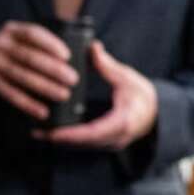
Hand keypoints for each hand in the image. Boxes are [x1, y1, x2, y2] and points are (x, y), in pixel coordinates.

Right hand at [0, 21, 78, 119]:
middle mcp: (0, 43)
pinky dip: (28, 104)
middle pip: (29, 57)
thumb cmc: (15, 48)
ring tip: (64, 95)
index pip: (33, 34)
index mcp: (13, 30)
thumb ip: (48, 42)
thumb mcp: (24, 38)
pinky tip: (43, 111)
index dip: (51, 44)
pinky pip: (11, 94)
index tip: (68, 56)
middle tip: (73, 80)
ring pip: (22, 76)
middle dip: (53, 69)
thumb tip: (92, 47)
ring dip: (44, 87)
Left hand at [41, 41, 157, 150]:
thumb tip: (93, 47)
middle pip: (83, 143)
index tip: (54, 133)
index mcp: (122, 122)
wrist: (158, 113)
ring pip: (82, 147)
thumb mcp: (127, 78)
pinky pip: (85, 145)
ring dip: (60, 141)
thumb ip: (107, 65)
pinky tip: (52, 133)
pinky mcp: (106, 144)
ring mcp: (111, 144)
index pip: (94, 132)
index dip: (72, 134)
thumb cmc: (144, 96)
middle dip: (59, 139)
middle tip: (36, 131)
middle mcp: (116, 138)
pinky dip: (68, 140)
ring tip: (38, 132)